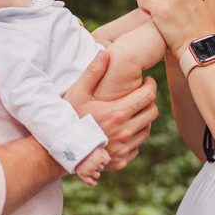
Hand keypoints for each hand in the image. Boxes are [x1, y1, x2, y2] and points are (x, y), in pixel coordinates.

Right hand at [63, 51, 157, 170]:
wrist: (62, 151)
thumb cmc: (69, 118)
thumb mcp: (77, 93)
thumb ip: (92, 72)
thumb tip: (105, 52)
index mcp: (118, 113)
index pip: (148, 96)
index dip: (151, 85)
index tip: (147, 81)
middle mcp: (126, 132)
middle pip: (152, 113)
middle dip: (149, 101)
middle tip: (140, 96)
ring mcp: (124, 149)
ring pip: (146, 130)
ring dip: (143, 119)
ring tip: (131, 112)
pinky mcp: (121, 161)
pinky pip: (137, 147)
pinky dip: (134, 138)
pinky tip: (123, 131)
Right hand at [75, 147, 110, 185]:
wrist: (72, 149)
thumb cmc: (86, 148)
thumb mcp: (96, 147)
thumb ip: (104, 152)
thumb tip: (109, 160)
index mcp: (100, 157)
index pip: (106, 161)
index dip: (102, 159)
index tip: (96, 155)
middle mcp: (95, 164)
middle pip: (101, 168)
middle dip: (97, 165)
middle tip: (90, 159)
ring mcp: (89, 171)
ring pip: (97, 175)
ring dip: (95, 172)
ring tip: (88, 166)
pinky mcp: (83, 175)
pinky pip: (90, 182)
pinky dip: (93, 183)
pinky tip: (95, 183)